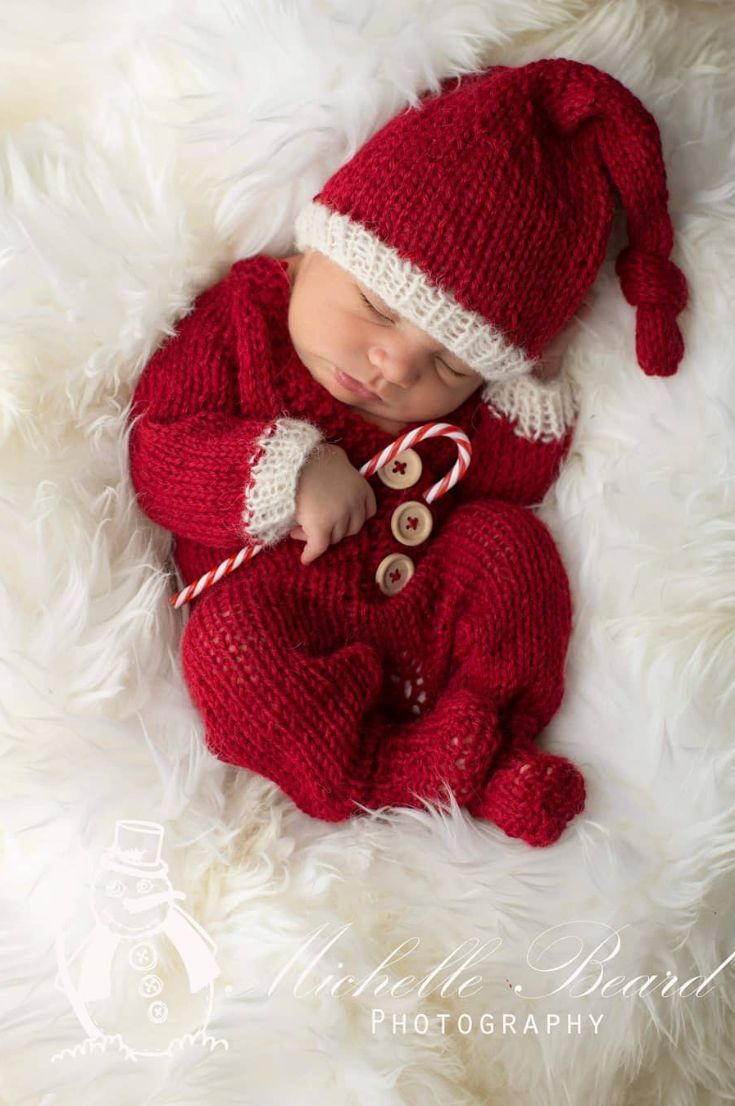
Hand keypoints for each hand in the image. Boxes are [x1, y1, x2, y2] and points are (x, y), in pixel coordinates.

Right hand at [291, 443, 376, 564]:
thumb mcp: (335, 458)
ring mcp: (339, 517)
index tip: (339, 517)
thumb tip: (338, 471)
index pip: (367, 512)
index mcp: (362, 489)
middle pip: (351, 529)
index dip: (353, 517)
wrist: (292, 460)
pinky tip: (305, 559)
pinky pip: (318, 546)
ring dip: (316, 536)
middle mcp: (355, 504)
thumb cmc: (311, 457)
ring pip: (333, 538)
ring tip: (298, 529)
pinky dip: (311, 554)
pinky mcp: (321, 527)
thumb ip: (342, 470)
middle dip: (334, 528)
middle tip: (313, 524)